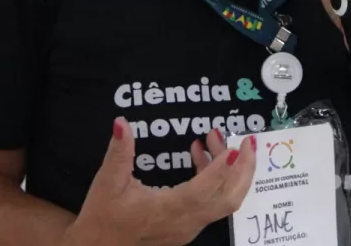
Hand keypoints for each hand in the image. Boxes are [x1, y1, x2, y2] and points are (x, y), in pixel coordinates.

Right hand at [69, 118, 256, 244]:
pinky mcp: (188, 226)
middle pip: (228, 199)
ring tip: (215, 138)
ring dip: (229, 171)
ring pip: (223, 201)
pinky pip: (212, 202)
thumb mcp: (107, 182)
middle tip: (248, 140)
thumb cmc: (102, 216)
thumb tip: (121, 123)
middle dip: (243, 169)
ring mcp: (189, 227)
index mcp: (166, 210)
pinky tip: (199, 155)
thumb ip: (119, 152)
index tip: (234, 148)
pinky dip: (215, 179)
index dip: (219, 170)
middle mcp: (185, 222)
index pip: (202, 190)